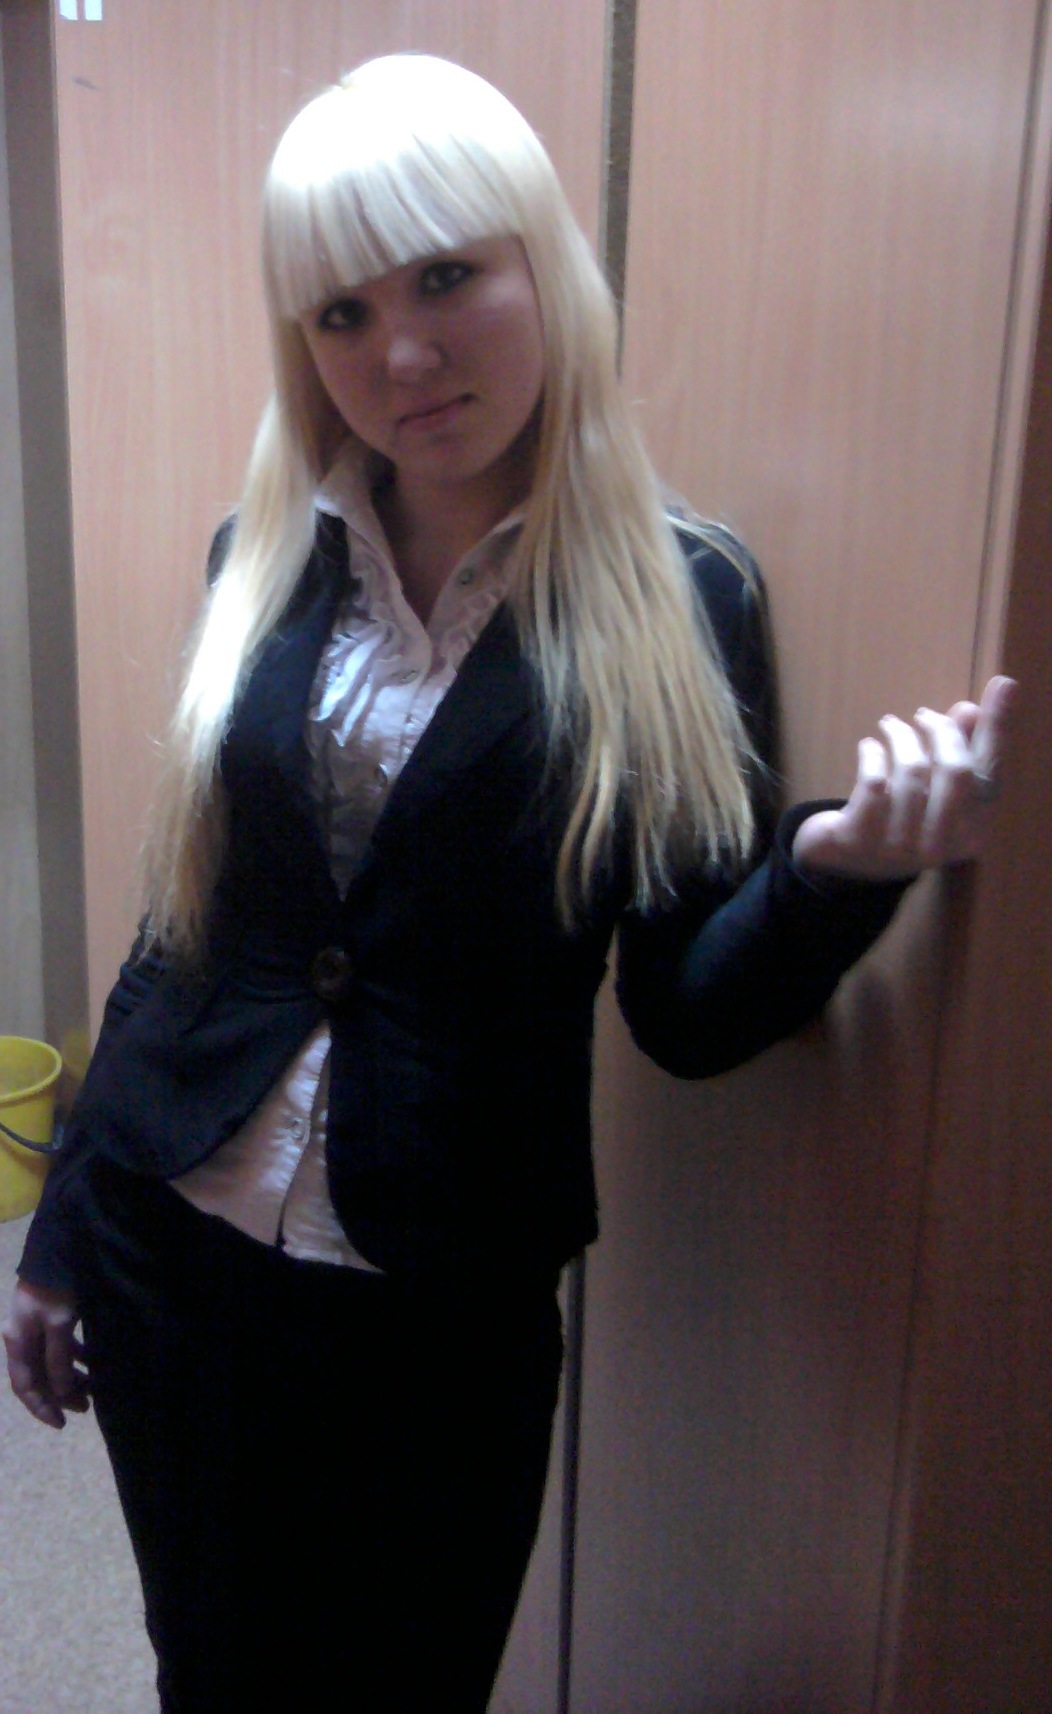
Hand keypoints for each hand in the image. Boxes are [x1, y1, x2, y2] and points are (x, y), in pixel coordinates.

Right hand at [3, 1281, 90, 1429]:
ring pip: (51, 1361)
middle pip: (38, 1376)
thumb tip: (61, 1393)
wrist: (62, 1245)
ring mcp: (35, 1325)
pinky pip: (61, 1345)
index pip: (24, 1385)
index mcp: (17, 1340)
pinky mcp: (51, 1314)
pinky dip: (75, 1356)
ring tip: (93, 1389)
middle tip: (85, 1407)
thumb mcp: (59, 1324)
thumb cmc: (57, 1286)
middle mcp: (22, 1336)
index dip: (40, 1407)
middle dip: (60, 1394)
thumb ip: (58, 1360)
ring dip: (70, 1377)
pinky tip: (93, 1361)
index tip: (61, 1423)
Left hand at [792, 675, 1015, 880]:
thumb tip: (979, 705)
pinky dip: (872, 754)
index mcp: (970, 833)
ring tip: (889, 726)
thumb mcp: (936, 785)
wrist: (844, 859)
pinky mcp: (860, 839)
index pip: (990, 774)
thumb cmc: (901, 815)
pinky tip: (869, 747)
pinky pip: (874, 783)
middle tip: (921, 715)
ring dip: (900, 736)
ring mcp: (899, 847)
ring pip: (912, 772)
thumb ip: (963, 747)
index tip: (1002, 684)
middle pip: (957, 771)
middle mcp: (941, 846)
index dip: (995, 729)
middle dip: (941, 731)